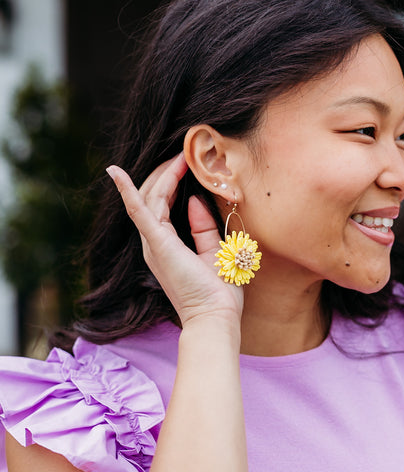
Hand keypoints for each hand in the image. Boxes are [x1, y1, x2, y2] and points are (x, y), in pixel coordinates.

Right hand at [106, 153, 243, 328]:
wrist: (215, 317)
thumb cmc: (218, 292)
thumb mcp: (215, 252)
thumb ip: (203, 227)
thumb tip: (194, 199)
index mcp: (166, 246)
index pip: (163, 206)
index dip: (173, 182)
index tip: (187, 163)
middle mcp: (154, 244)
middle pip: (153, 198)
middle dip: (167, 174)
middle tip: (184, 154)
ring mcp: (153, 244)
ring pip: (151, 198)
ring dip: (163, 175)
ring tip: (179, 156)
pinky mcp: (158, 244)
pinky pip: (139, 212)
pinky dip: (127, 191)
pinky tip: (116, 172)